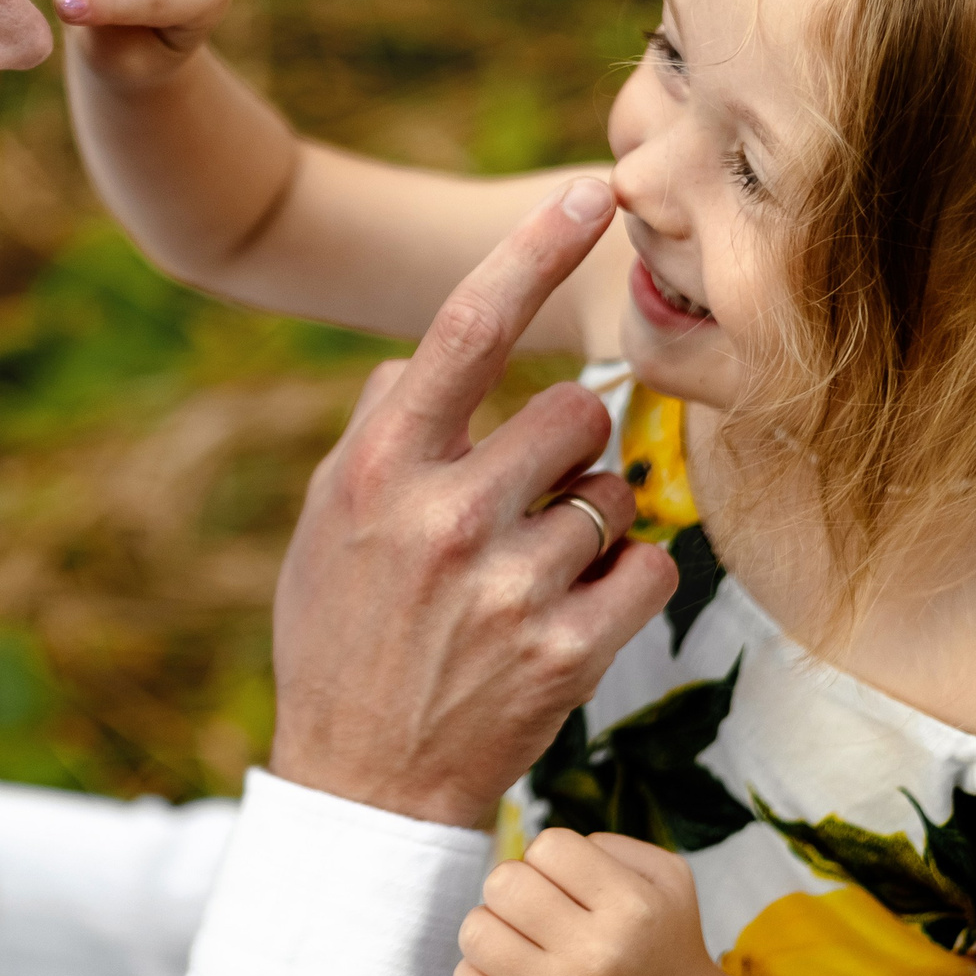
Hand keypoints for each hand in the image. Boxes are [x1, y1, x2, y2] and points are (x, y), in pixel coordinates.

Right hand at [266, 178, 677, 829]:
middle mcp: (444, 517)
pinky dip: (629, 580)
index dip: (535, 251)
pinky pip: (649, 567)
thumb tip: (438, 350)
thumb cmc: (342, 633)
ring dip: (595, 519)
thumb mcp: (326, 519)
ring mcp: (509, 588)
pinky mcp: (567, 653)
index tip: (594, 191)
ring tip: (538, 568)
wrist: (362, 783)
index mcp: (381, 470)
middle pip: (572, 412)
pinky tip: (578, 609)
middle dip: (570, 443)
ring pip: (615, 492)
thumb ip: (382, 427)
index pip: (468, 329)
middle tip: (533, 494)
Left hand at [453, 827, 735, 975]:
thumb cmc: (667, 949)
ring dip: (493, 928)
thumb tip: (540, 850)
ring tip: (523, 942)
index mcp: (631, 909)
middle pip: (502, 883)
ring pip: (476, 932)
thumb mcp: (669, 881)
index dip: (553, 856)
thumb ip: (609, 845)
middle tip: (539, 910)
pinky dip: (481, 974)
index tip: (570, 882)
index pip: (548, 846)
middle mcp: (594, 956)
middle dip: (516, 887)